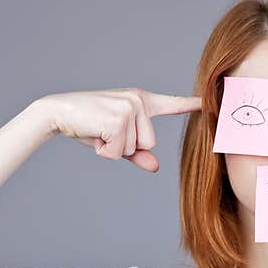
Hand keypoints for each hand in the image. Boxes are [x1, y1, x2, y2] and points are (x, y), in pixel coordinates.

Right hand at [42, 88, 201, 171]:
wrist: (58, 112)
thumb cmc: (89, 125)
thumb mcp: (117, 140)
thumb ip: (138, 154)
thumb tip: (155, 167)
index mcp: (141, 101)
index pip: (171, 104)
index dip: (190, 105)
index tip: (208, 103)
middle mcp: (138, 100)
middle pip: (149, 143)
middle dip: (126, 147)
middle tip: (106, 131)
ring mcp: (129, 108)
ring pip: (135, 149)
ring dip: (114, 148)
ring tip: (99, 131)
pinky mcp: (119, 119)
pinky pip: (120, 153)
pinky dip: (105, 151)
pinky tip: (94, 134)